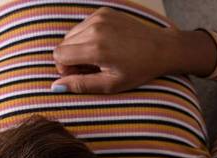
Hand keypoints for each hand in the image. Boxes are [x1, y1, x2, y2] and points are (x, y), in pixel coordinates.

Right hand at [51, 7, 181, 93]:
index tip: (79, 74)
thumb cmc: (138, 70)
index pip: (59, 55)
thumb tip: (55, 87)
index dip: (64, 68)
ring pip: (71, 35)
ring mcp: (99, 17)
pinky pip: (82, 26)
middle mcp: (95, 28)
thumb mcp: (110, 84)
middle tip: (90, 68)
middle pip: (62, 44)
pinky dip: (87, 37)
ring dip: (78, 48)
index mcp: (96, 48)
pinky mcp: (103, 11)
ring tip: (97, 58)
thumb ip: (81, 85)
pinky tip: (104, 46)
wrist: (160, 48)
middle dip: (71, 59)